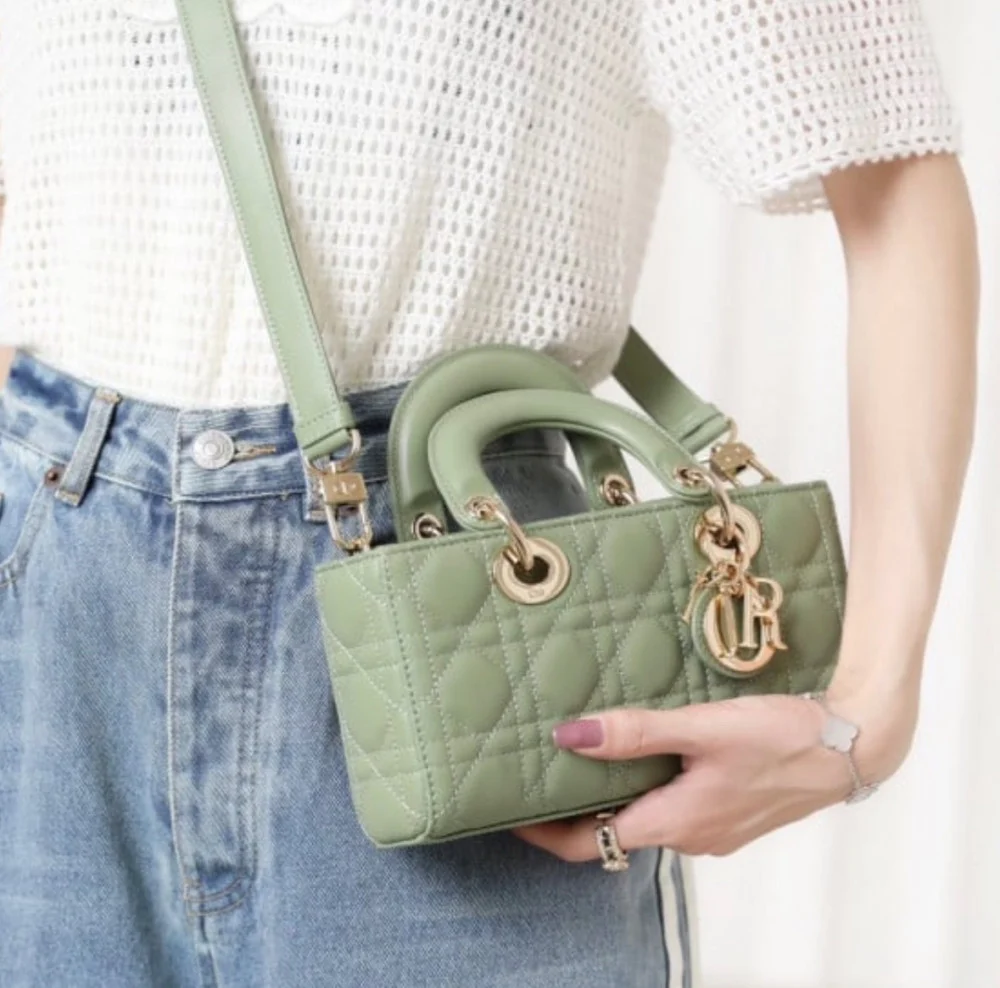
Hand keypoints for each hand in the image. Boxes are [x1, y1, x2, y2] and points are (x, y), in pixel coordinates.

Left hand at [514, 688, 916, 859]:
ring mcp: (711, 828)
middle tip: (535, 771)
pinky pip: (670, 808)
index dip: (542, 831)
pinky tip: (640, 752)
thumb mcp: (703, 729)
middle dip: (570, 809)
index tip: (508, 808)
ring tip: (579, 754)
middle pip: (610, 833)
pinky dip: (642, 788)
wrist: (853, 746)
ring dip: (608, 795)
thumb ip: (636, 734)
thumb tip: (569, 736)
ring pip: (642, 819)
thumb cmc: (781, 736)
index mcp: (675, 823)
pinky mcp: (729, 812)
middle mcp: (689, 836)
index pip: (587, 843)